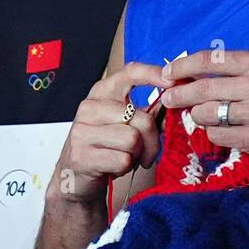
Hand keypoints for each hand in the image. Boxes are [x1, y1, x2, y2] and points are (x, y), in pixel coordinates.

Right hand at [54, 61, 169, 205]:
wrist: (74, 175)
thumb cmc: (106, 147)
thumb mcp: (124, 123)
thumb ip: (147, 112)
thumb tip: (174, 102)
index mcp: (102, 93)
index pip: (130, 73)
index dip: (153, 74)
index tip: (172, 82)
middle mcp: (90, 107)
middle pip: (142, 118)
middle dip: (153, 140)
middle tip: (146, 152)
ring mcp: (82, 131)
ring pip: (133, 140)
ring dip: (138, 155)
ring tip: (127, 157)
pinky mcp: (82, 156)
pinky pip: (123, 160)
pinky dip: (126, 167)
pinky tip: (115, 167)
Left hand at [159, 49, 248, 165]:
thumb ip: (235, 73)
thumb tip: (192, 74)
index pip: (209, 60)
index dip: (183, 66)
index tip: (168, 73)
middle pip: (201, 89)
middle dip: (179, 95)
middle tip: (169, 99)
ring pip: (206, 114)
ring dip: (200, 117)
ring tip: (206, 117)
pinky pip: (217, 135)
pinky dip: (215, 135)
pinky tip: (225, 132)